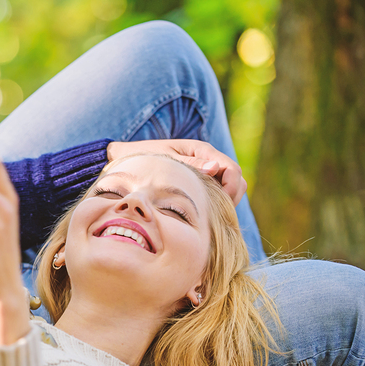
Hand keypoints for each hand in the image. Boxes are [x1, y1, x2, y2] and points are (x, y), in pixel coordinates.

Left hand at [107, 139, 247, 205]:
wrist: (127, 157)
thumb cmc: (144, 157)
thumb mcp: (165, 160)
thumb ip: (189, 165)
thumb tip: (215, 168)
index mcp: (201, 150)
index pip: (232, 169)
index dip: (231, 188)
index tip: (220, 205)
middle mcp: (207, 159)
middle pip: (237, 179)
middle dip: (232, 197)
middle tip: (215, 214)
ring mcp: (204, 170)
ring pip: (230, 188)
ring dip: (224, 201)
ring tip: (206, 215)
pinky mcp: (199, 181)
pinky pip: (216, 193)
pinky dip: (214, 203)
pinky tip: (199, 214)